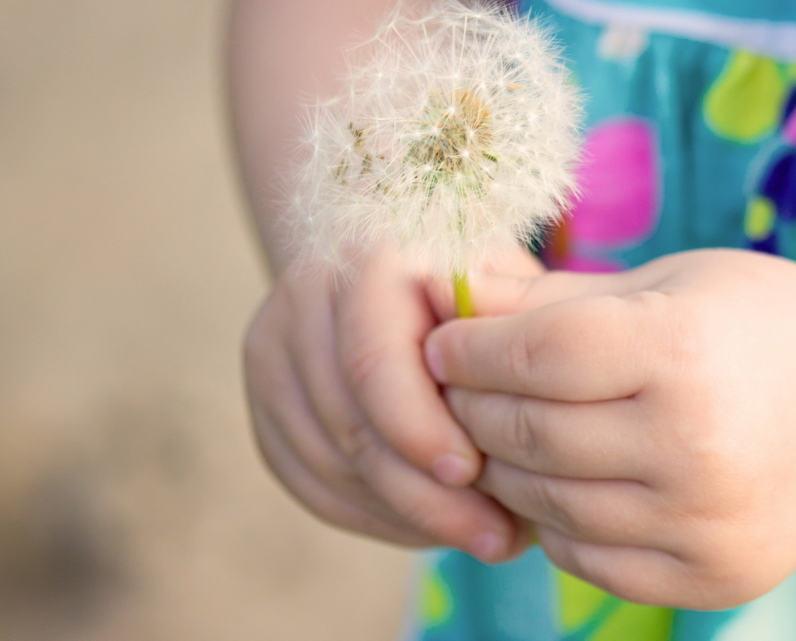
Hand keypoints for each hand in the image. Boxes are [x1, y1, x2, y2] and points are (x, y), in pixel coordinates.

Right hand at [243, 247, 538, 560]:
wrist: (399, 261)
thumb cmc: (476, 280)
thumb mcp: (507, 286)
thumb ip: (513, 335)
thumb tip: (528, 413)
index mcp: (369, 257)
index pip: (373, 360)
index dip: (419, 429)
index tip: (474, 474)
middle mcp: (307, 296)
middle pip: (349, 423)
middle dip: (424, 494)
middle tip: (495, 537)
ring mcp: (274, 349)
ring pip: (328, 463)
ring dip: (405, 515)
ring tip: (479, 534)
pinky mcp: (267, 402)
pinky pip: (310, 482)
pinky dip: (373, 517)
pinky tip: (428, 526)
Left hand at [424, 249, 795, 607]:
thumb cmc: (752, 321)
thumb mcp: (662, 284)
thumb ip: (551, 297)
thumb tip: (448, 292)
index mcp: (682, 350)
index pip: (536, 354)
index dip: (471, 350)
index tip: (441, 345)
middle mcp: (697, 443)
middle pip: (532, 433)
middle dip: (471, 409)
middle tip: (452, 390)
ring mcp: (706, 522)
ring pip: (548, 503)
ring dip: (502, 470)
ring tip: (494, 435)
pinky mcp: (713, 577)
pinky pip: (588, 559)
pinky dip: (553, 523)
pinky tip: (556, 484)